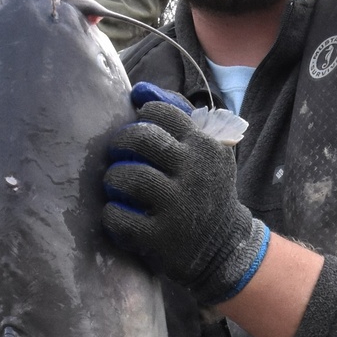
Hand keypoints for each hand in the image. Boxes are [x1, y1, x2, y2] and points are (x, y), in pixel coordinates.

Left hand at [102, 88, 268, 305]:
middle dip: (120, 144)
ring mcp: (177, 206)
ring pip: (126, 176)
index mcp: (204, 146)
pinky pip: (119, 217)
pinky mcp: (161, 237)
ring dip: (113, 178)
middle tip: (118, 155)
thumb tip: (139, 90)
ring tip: (116, 184)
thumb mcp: (206, 150)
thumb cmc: (206, 189)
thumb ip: (178, 116)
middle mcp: (193, 172)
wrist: (225, 246)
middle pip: (140, 140)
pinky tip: (118, 212)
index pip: (160, 113)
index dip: (142, 119)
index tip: (140, 133)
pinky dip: (111, 214)